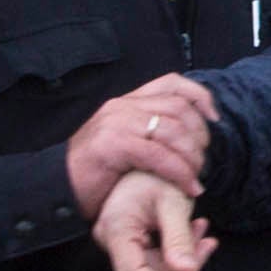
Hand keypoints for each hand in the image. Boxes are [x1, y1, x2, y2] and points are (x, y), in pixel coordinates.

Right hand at [66, 74, 217, 220]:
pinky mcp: (113, 145)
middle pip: (179, 108)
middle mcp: (122, 106)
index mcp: (126, 101)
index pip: (172, 83)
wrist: (56, 187)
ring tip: (196, 176)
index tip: (214, 119)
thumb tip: (189, 136)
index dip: (200, 97)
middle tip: (203, 160)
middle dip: (200, 134)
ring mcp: (117, 123)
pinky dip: (180, 172)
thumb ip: (149, 131)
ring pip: (173, 130)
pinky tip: (188, 187)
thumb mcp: (124, 142)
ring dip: (193, 156)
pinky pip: (160, 155)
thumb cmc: (94, 172)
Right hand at [92, 169, 217, 270]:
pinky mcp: (132, 238)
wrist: (152, 154)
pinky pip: (157, 253)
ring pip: (156, 263)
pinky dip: (179, 245)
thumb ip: (180, 239)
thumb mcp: (173, 203)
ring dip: (184, 252)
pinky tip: (196, 228)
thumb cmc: (158, 173)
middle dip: (181, 264)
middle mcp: (112, 239)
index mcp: (116, 230)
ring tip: (203, 229)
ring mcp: (121, 240)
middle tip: (209, 244)